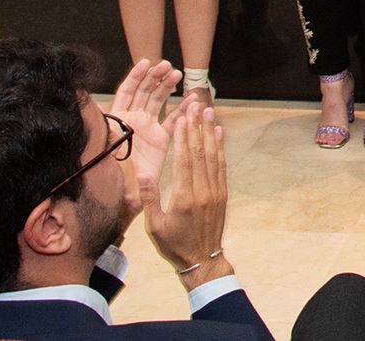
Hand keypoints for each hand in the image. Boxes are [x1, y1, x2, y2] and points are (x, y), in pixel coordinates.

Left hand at [109, 59, 179, 233]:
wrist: (121, 198)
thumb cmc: (109, 176)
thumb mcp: (101, 151)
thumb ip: (101, 131)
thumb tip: (93, 110)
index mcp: (117, 121)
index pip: (126, 92)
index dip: (136, 76)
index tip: (147, 62)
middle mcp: (131, 121)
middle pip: (143, 92)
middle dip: (155, 77)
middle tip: (168, 66)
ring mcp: (145, 129)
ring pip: (157, 101)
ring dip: (166, 86)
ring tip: (177, 74)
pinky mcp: (159, 140)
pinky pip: (171, 120)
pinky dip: (182, 109)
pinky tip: (191, 99)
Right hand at [143, 103, 232, 290]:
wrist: (203, 259)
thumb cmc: (174, 244)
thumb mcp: (155, 225)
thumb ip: (149, 198)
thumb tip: (142, 173)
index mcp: (185, 198)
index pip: (184, 161)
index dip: (183, 138)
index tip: (182, 118)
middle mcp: (203, 191)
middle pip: (200, 153)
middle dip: (197, 128)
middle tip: (196, 106)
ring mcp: (215, 191)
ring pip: (213, 156)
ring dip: (211, 132)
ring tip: (209, 112)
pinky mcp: (222, 193)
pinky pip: (221, 166)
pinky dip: (220, 148)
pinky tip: (218, 134)